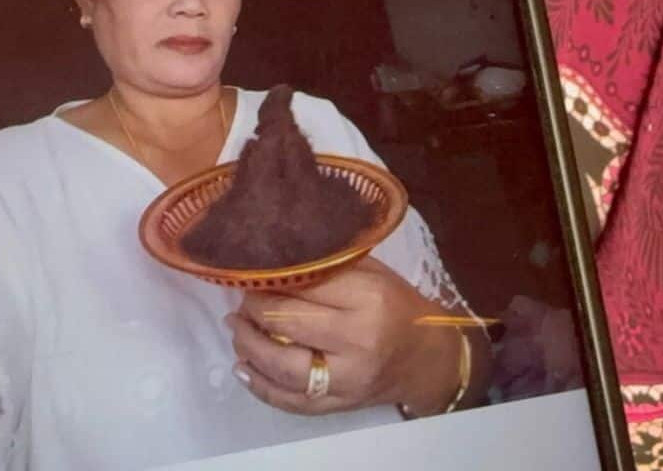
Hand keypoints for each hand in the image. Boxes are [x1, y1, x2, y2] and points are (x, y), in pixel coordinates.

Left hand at [227, 257, 473, 416]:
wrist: (427, 359)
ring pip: (281, 366)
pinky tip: (243, 365)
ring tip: (235, 327)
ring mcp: (347, 378)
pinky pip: (288, 400)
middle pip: (286, 323)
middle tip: (242, 299)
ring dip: (248, 345)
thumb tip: (273, 257)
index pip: (303, 285)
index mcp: (368, 298)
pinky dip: (259, 385)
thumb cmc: (398, 306)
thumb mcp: (373, 274)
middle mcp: (358, 340)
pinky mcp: (338, 405)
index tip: (252, 272)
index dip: (269, 279)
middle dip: (254, 309)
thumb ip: (329, 265)